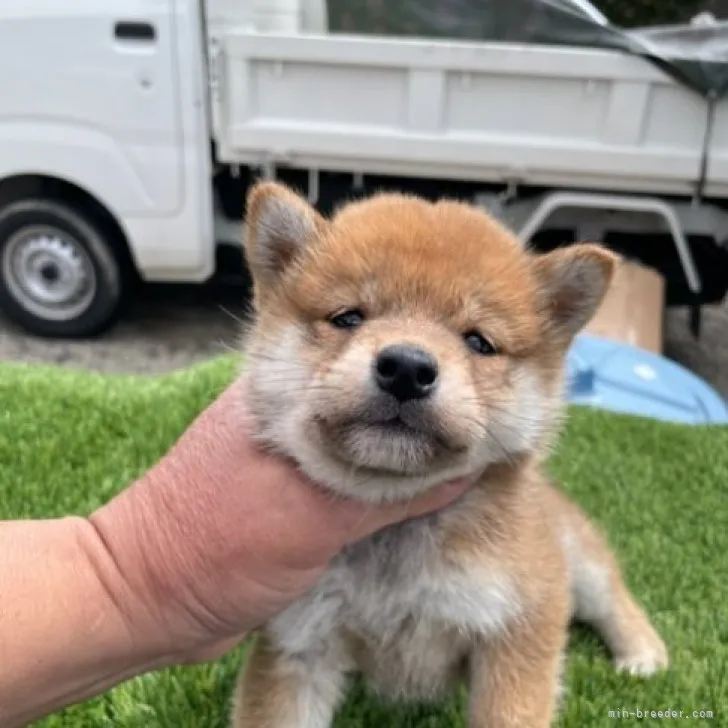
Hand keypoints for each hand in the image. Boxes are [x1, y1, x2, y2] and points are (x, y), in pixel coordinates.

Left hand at [89, 377, 468, 663]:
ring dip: (401, 448)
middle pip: (370, 395)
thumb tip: (463, 470)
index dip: (412, 366)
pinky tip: (419, 486)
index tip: (460, 375)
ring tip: (454, 448)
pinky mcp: (289, 487)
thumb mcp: (313, 516)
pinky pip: (349, 473)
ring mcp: (289, 447)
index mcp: (284, 390)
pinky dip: (383, 480)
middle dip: (415, 408)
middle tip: (464, 417)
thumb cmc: (215, 545)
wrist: (148, 602)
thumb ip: (390, 493)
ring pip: (362, 435)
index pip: (364, 356)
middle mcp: (289, 409)